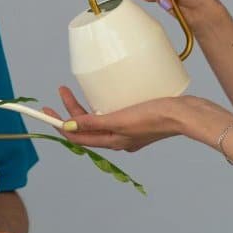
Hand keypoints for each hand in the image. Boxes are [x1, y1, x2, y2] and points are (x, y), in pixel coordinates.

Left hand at [43, 86, 192, 151]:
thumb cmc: (156, 117)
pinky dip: (102, 106)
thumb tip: (68, 126)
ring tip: (75, 92)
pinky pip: (112, 115)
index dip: (59, 123)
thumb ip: (94, 123)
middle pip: (87, 127)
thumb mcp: (120, 119)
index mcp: (112, 142)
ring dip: (84, 108)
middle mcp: (118, 139)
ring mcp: (129, 130)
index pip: (77, 136)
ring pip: (99, 121)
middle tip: (62, 90)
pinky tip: (103, 96)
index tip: (47, 111)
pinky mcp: (138, 120)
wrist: (185, 114)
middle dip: (71, 110)